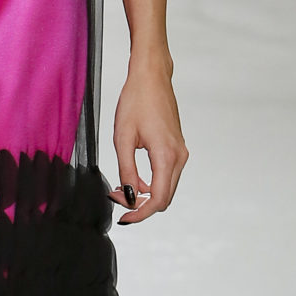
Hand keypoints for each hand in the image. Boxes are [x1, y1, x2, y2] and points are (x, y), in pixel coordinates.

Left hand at [110, 49, 187, 224]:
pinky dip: (150, 182)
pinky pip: (166, 175)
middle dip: (140, 204)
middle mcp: (179, 156)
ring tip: (119, 187)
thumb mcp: (122, 138)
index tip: (123, 218)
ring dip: (144, 194)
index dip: (140, 213)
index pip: (158, 199)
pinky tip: (131, 177)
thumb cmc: (136, 101)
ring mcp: (180, 152)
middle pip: (164, 197)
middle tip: (115, 197)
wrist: (151, 77)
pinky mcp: (177, 148)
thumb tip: (128, 195)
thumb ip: (126, 171)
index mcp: (166, 156)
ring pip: (165, 187)